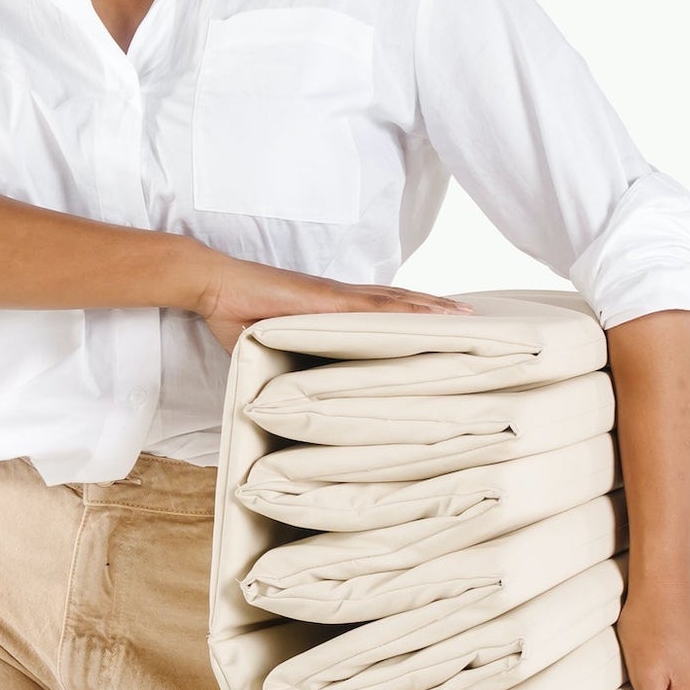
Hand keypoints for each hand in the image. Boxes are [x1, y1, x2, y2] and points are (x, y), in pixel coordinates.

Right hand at [190, 249, 474, 355]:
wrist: (214, 285)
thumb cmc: (235, 315)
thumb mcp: (265, 350)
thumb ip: (283, 370)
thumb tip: (287, 404)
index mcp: (328, 309)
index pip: (380, 312)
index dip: (413, 316)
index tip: (443, 327)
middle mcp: (339, 299)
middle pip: (399, 302)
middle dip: (436, 311)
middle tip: (475, 322)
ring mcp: (334, 296)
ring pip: (395, 301)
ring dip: (431, 308)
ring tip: (466, 317)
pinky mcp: (324, 299)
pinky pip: (372, 306)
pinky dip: (402, 310)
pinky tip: (427, 316)